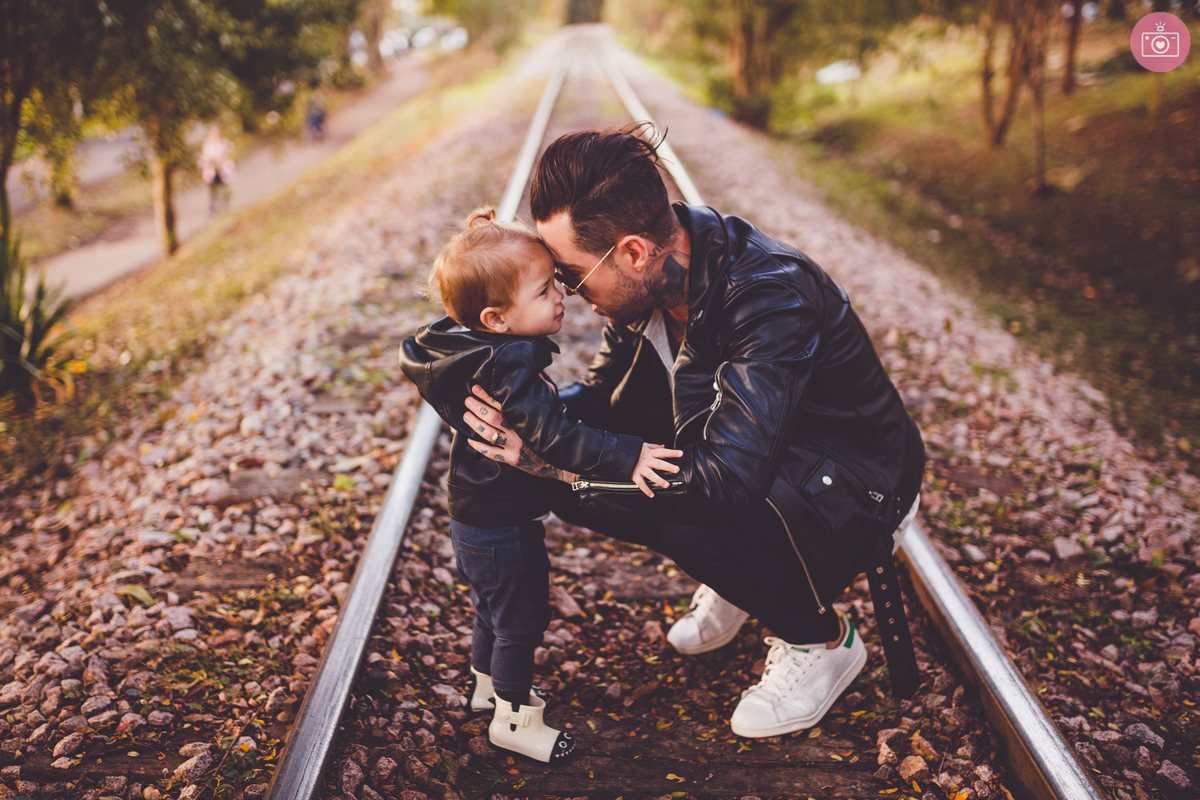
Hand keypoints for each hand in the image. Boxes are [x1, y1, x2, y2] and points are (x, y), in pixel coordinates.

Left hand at [463, 385, 577, 482]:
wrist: (562, 458)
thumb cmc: (556, 428)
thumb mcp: (552, 407)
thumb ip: (544, 389)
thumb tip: (537, 373)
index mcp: (526, 417)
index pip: (503, 403)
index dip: (487, 395)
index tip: (475, 388)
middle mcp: (519, 432)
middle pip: (493, 417)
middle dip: (477, 408)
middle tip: (467, 401)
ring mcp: (515, 447)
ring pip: (489, 434)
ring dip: (475, 424)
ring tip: (465, 416)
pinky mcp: (512, 460)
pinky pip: (491, 453)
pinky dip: (478, 447)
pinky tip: (469, 440)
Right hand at [631, 442, 682, 497]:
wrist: (618, 454)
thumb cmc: (633, 450)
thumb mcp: (644, 445)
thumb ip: (655, 446)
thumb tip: (664, 446)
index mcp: (650, 453)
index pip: (663, 452)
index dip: (672, 452)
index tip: (681, 453)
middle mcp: (647, 461)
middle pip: (659, 464)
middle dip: (668, 467)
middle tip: (676, 469)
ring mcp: (641, 469)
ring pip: (651, 475)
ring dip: (659, 480)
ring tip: (667, 485)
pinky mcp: (635, 475)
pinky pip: (641, 484)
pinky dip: (646, 490)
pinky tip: (652, 495)